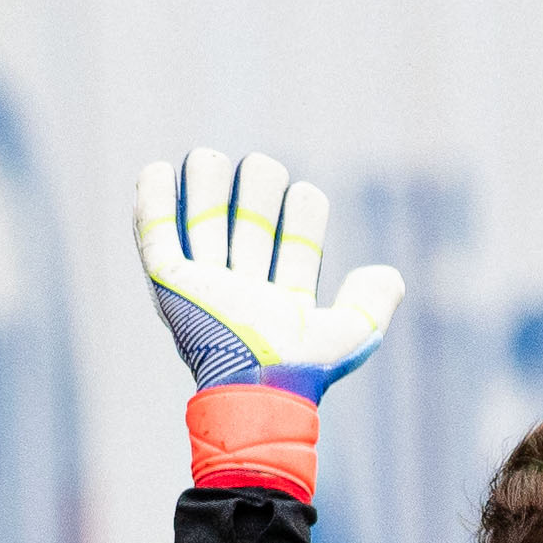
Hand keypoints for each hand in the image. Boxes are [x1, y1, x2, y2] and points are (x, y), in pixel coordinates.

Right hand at [138, 149, 401, 495]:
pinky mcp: (169, 283)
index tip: (307, 198)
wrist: (255, 383)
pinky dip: (153, 202)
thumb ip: (373, 303)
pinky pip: (155, 235)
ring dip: (207, 184)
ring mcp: (204, 284)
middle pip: (248, 222)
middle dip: (257, 190)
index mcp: (283, 298)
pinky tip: (159, 170)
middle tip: (263, 171)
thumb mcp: (352, 334)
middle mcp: (243, 288)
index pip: (295, 240)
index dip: (304, 214)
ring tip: (211, 159)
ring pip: (203, 220)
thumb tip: (390, 274)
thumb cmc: (301, 369)